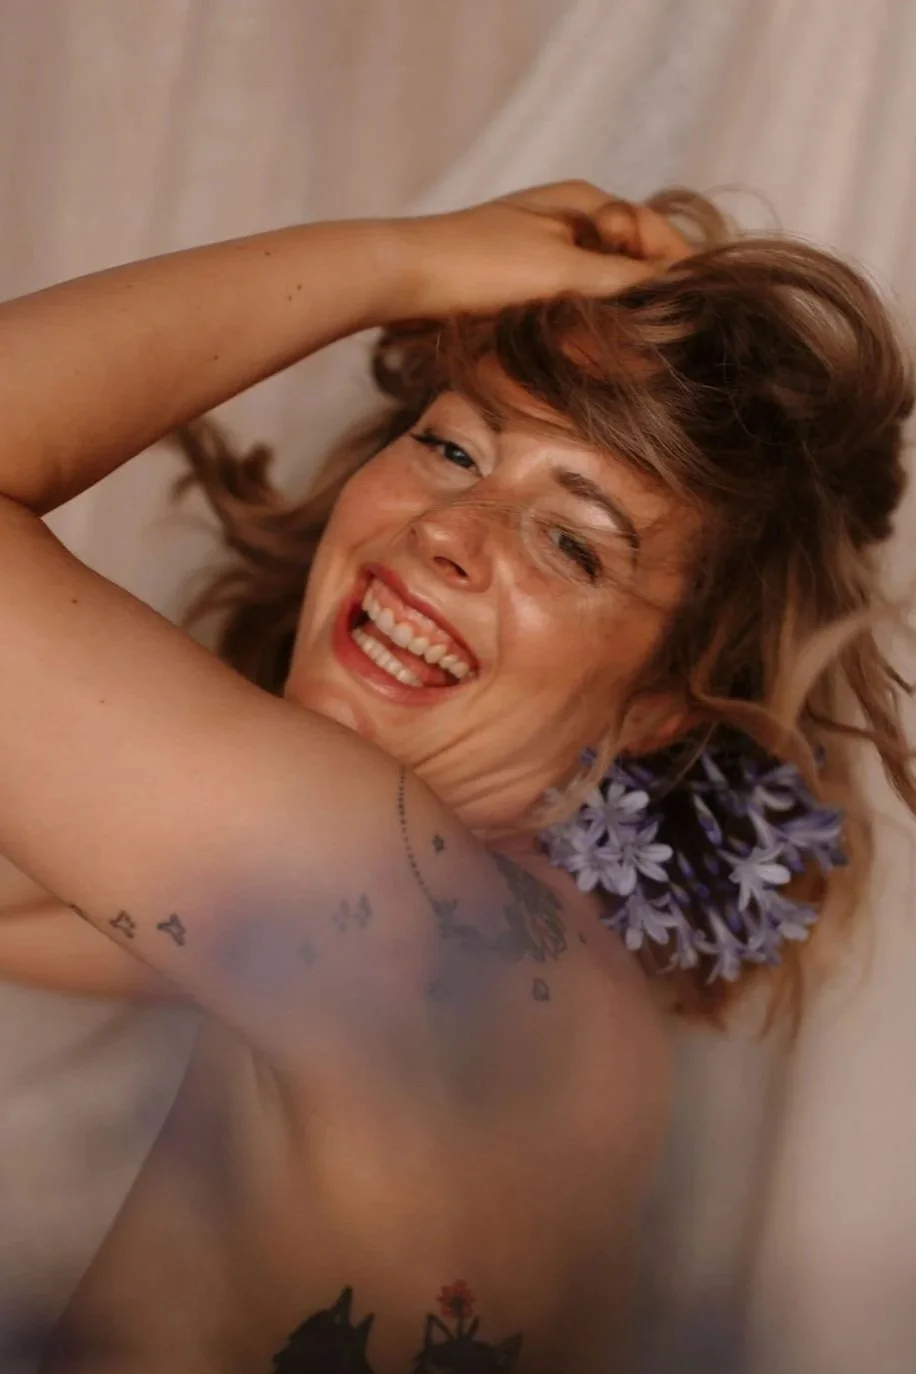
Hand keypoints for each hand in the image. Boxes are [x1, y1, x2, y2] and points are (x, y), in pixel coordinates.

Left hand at [386, 180, 692, 321]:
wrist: (401, 278)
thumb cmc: (477, 266)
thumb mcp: (561, 272)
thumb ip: (622, 282)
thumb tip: (677, 294)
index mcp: (586, 202)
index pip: (657, 235)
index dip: (682, 272)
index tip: (704, 311)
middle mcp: (572, 221)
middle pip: (634, 261)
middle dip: (653, 297)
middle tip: (676, 340)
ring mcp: (547, 253)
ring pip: (605, 287)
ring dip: (622, 316)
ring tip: (643, 351)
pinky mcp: (525, 285)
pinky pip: (576, 303)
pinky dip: (592, 324)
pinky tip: (598, 351)